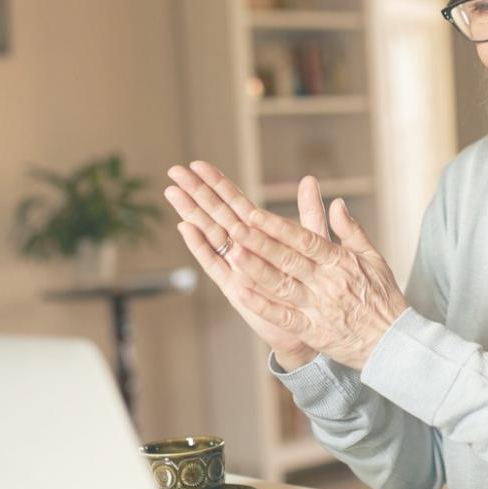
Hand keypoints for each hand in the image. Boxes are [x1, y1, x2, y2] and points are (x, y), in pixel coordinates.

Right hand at [164, 162, 326, 371]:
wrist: (313, 324)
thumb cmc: (312, 284)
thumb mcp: (314, 243)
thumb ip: (309, 212)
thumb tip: (309, 179)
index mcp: (260, 235)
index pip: (235, 203)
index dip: (218, 183)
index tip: (198, 164)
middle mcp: (243, 248)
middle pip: (216, 214)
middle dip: (196, 192)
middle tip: (174, 171)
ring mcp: (236, 267)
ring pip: (210, 234)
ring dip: (191, 213)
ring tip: (173, 193)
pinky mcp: (235, 287)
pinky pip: (215, 264)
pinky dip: (200, 246)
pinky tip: (185, 228)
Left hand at [225, 197, 408, 371]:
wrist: (394, 342)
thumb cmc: (384, 298)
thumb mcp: (374, 258)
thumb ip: (351, 231)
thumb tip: (336, 203)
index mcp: (341, 262)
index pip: (305, 239)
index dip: (279, 227)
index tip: (255, 214)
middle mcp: (327, 283)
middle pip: (288, 259)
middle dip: (259, 242)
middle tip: (234, 226)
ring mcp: (318, 308)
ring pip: (282, 285)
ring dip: (256, 269)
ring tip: (233, 254)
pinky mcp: (313, 331)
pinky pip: (284, 316)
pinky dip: (263, 305)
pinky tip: (242, 292)